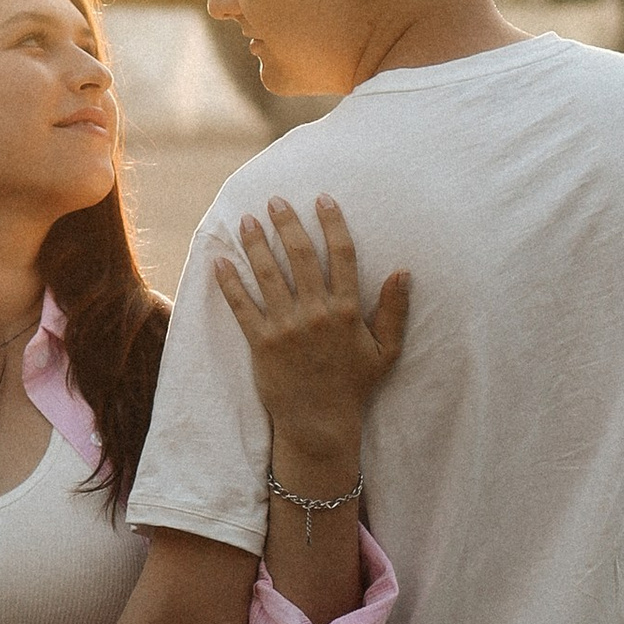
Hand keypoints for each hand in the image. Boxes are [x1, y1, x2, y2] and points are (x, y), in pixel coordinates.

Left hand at [216, 195, 410, 464]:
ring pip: (268, 274)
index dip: (332, 223)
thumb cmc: (353, 386)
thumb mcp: (384, 351)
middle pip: (300, 256)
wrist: (320, 424)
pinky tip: (220, 260)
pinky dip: (230, 282)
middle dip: (288, 224)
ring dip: (256, 244)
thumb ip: (393, 310)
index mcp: (347, 311)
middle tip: (275, 201)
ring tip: (246, 221)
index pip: (341, 255)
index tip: (322, 199)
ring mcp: (286, 327)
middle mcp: (316, 314)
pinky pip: (242, 306)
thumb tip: (403, 271)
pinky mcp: (261, 343)